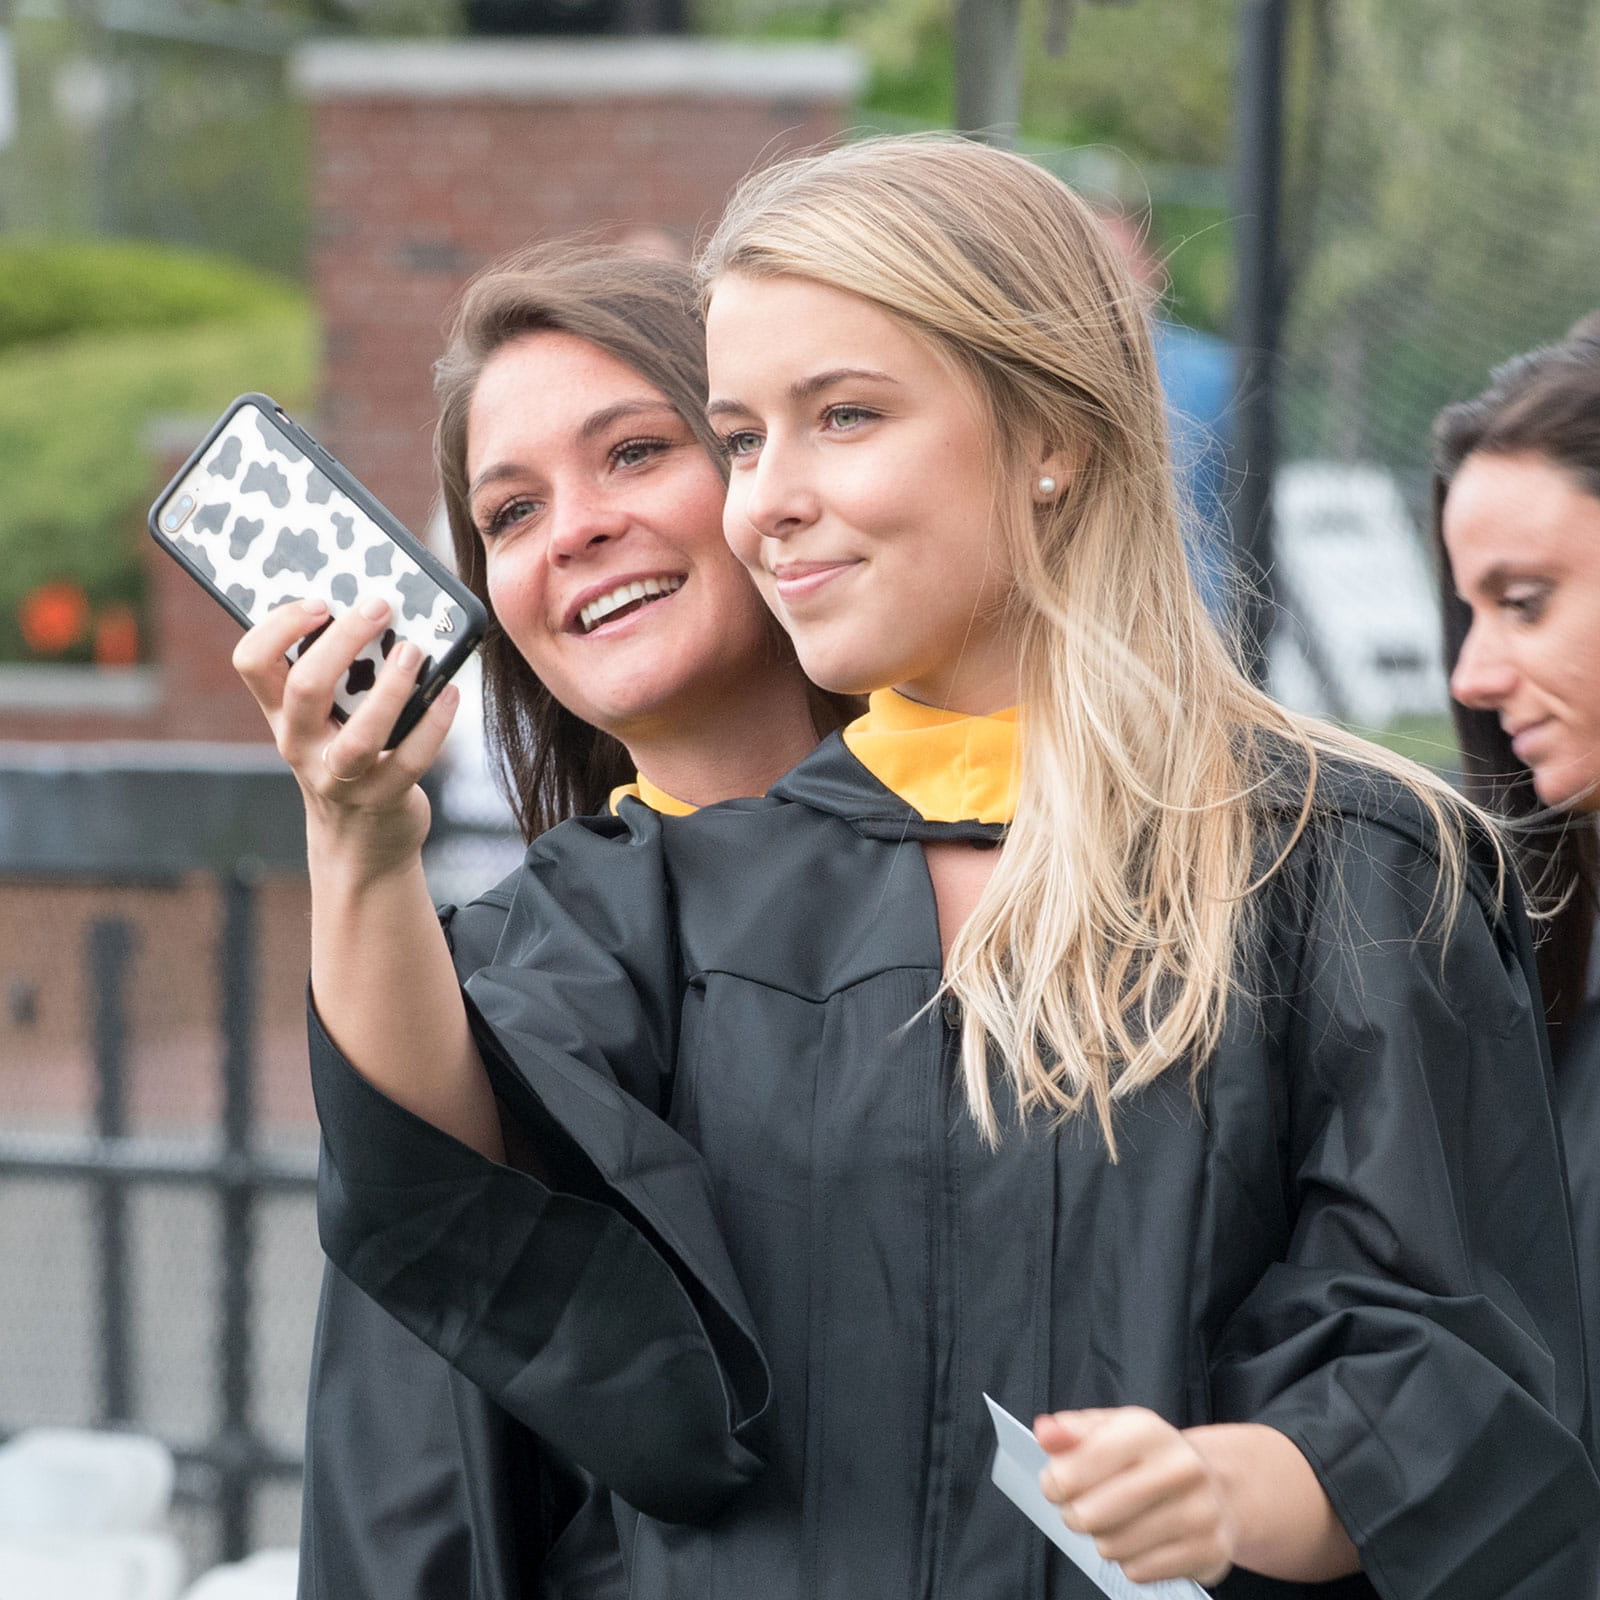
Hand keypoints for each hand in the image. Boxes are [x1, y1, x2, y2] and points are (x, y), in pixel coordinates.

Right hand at [232, 595, 459, 879]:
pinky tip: (450, 693)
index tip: (320, 601)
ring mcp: (339, 776)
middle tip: (378, 607)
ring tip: (413, 651)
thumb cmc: (348, 757)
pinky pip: (410, 760)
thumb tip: (378, 607)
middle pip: (306, 687)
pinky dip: (434, 724)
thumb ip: (340, 673)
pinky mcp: (382, 797)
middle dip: (343, 640)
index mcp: (280, 713)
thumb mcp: (327, 719)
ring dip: (391, 688)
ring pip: (360, 735)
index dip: (279, 625)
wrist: (361, 843)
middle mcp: (301, 744)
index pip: (252, 662)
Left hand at [1035, 1407, 1234, 1586]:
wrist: (1218, 1487)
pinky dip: (1131, 1561)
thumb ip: (1072, 1431)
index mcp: (1149, 1431)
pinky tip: (1143, 1540)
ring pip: (1113, 1547)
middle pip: (1091, 1515)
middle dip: (1075, 1515)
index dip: (1055, 1482)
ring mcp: (1200, 1512)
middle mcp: (1180, 1468)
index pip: (1077, 1468)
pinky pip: (1139, 1572)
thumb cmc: (1151, 1458)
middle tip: (1081, 1508)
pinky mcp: (1209, 1552)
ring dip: (1103, 1539)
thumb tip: (1045, 1432)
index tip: (1055, 1485)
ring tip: (1116, 1522)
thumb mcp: (1112, 1430)